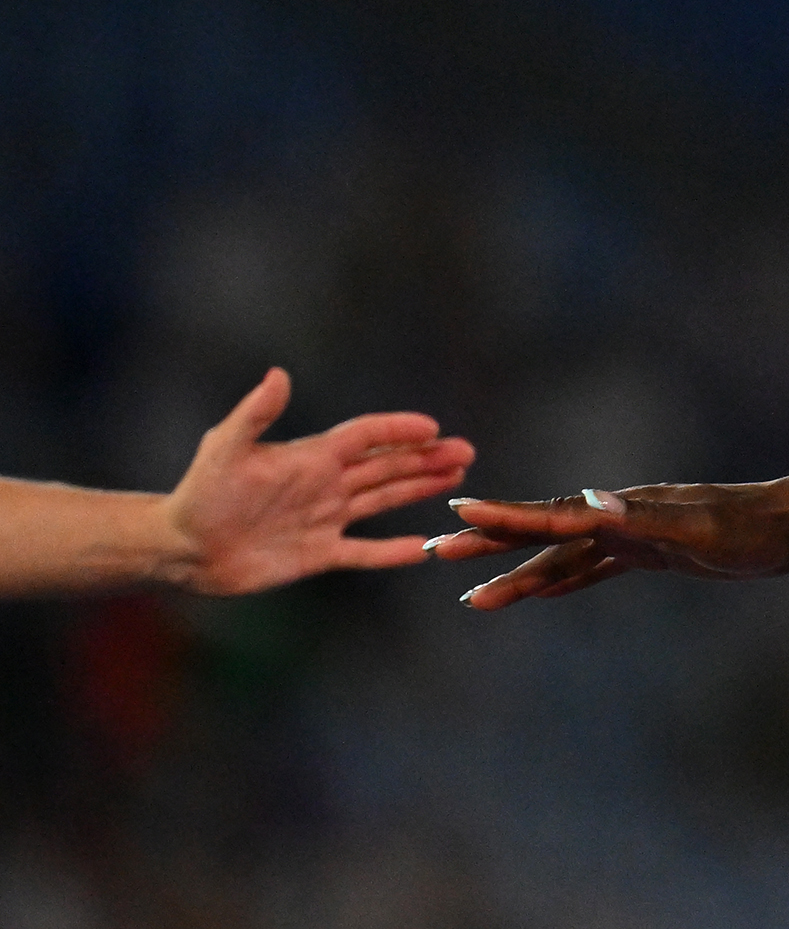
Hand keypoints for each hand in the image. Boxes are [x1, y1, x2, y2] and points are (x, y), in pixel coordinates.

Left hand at [165, 369, 475, 594]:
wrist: (182, 547)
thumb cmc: (200, 493)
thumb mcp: (225, 448)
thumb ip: (255, 414)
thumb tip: (278, 375)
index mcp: (310, 457)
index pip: (364, 438)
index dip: (397, 431)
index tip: (432, 428)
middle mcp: (325, 484)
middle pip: (386, 467)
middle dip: (426, 458)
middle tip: (466, 452)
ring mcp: (325, 519)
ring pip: (383, 500)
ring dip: (419, 488)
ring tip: (456, 477)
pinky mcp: (318, 554)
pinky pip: (364, 552)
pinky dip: (393, 552)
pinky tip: (422, 547)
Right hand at [430, 484, 788, 609]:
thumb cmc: (753, 530)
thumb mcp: (701, 528)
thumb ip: (645, 519)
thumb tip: (592, 503)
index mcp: (623, 511)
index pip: (551, 517)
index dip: (504, 519)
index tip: (455, 517)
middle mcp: (619, 518)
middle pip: (542, 534)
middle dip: (489, 545)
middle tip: (434, 554)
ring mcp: (633, 535)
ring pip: (562, 558)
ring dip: (518, 574)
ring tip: (473, 598)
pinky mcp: (651, 553)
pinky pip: (595, 570)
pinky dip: (564, 581)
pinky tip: (542, 593)